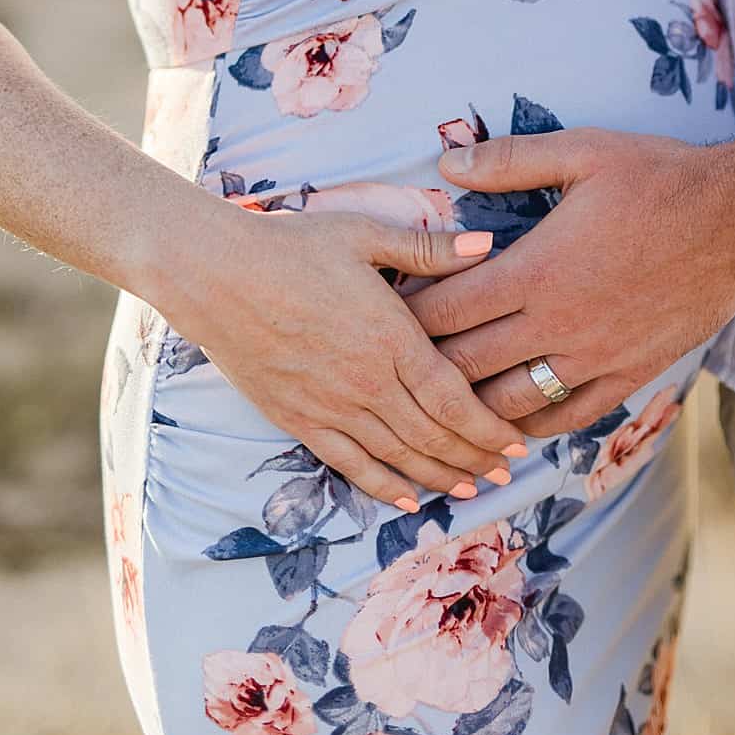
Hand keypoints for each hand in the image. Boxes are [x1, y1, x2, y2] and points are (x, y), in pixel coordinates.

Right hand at [161, 200, 526, 508]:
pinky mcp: (298, 420)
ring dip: (439, 478)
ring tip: (473, 490)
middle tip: (508, 472)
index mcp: (389, 336)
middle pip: (433, 436)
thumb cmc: (291, 246)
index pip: (453, 398)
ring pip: (397, 457)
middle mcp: (365, 382)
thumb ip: (427, 248)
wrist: (215, 274)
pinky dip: (383, 487)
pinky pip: (350, 465)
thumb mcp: (364, 234)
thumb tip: (486, 245)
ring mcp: (330, 407)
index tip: (519, 440)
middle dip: (476, 458)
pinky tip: (407, 499)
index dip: (489, 426)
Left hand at [405, 129, 734, 434]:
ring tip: (438, 402)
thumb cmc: (659, 179)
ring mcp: (593, 357)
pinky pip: (566, 417)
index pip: (448, 309)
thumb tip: (448, 162)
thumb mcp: (583, 151)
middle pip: (465, 366)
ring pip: (509, 405)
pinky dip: (529, 426)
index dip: (406, 317)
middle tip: (393, 366)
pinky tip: (509, 423)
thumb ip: (511, 160)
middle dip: (423, 368)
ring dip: (468, 406)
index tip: (381, 316)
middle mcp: (558, 324)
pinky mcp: (627, 376)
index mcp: (537, 269)